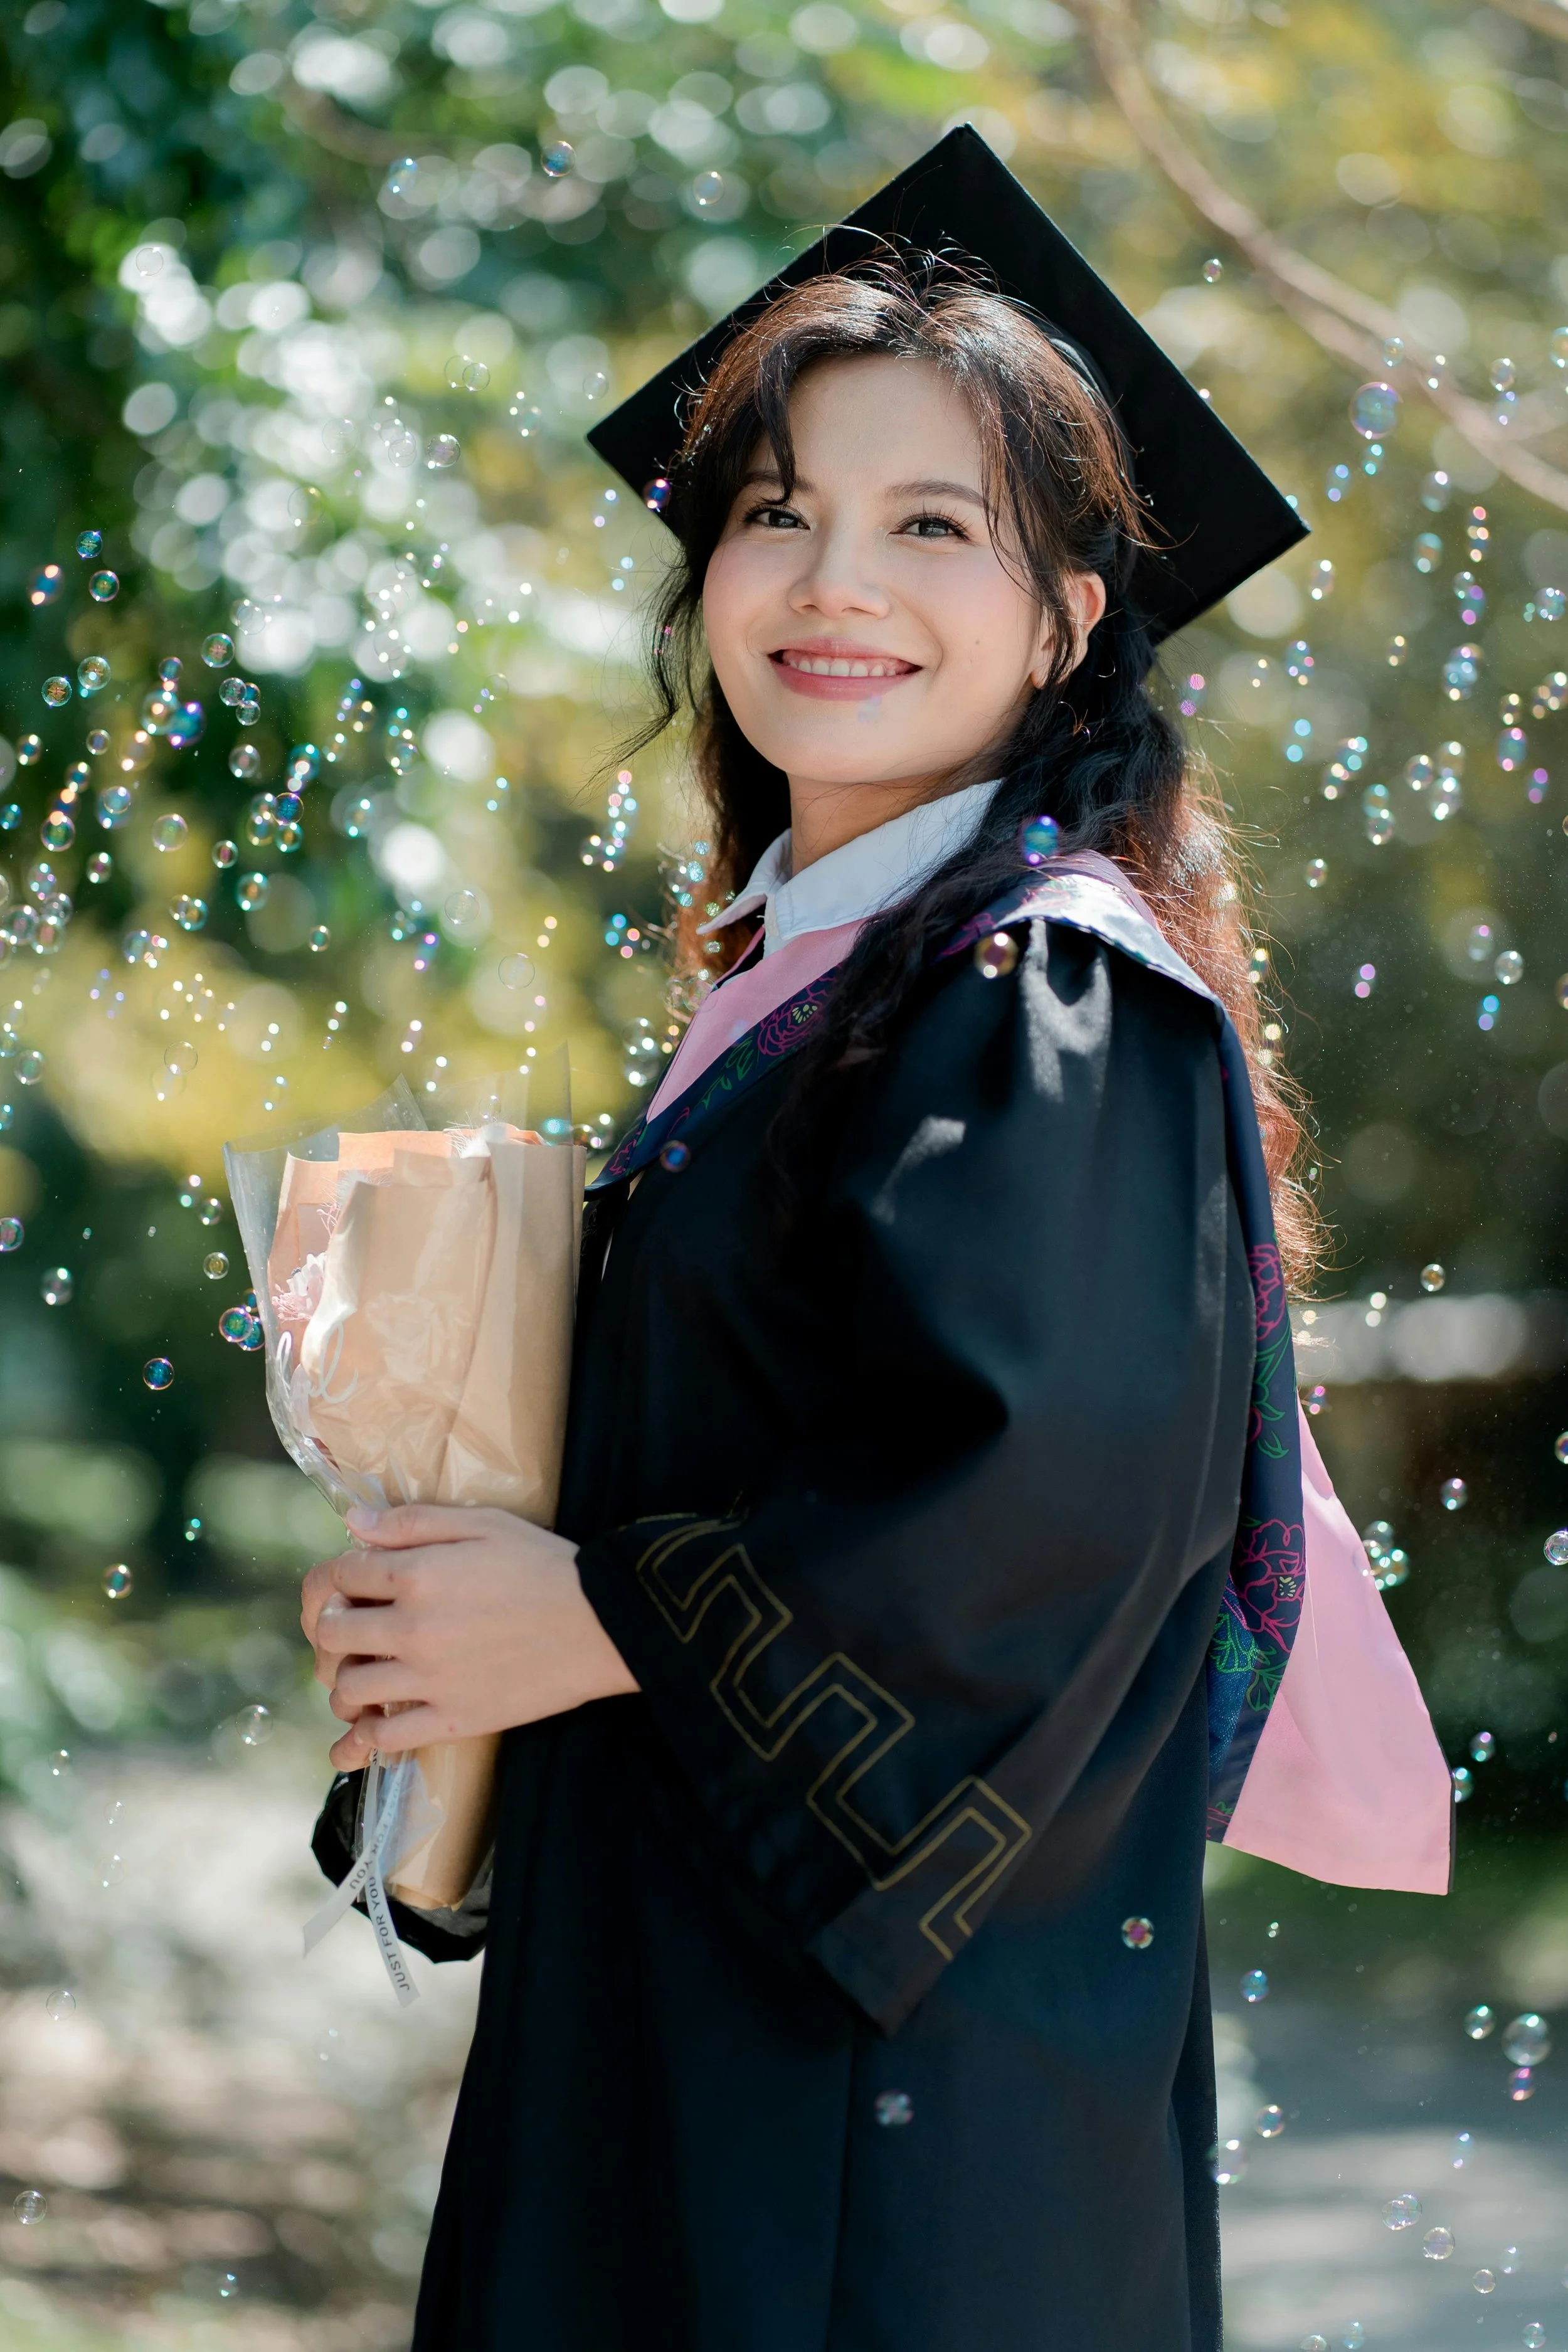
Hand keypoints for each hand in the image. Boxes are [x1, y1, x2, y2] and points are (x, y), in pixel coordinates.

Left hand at [301, 1503, 637, 1772]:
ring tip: (361, 1675)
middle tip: (350, 1629)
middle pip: (330, 1634)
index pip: (338, 1575)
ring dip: (343, 1682)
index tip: (344, 1585)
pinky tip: (361, 1734)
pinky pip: (385, 1738)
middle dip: (330, 1628)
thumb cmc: (545, 1564)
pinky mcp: (452, 1719)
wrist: (601, 1623)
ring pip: (348, 1690)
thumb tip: (353, 1521)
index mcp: (417, 1573)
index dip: (332, 1578)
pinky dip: (362, 1739)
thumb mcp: (483, 1523)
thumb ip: (413, 1521)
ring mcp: (430, 1679)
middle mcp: (412, 1628)